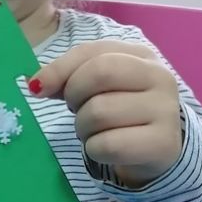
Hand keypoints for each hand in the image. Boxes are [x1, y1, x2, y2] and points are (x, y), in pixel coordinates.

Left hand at [29, 41, 181, 187]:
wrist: (160, 150)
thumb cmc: (122, 112)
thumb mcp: (99, 86)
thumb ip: (70, 76)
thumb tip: (36, 84)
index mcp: (142, 56)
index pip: (92, 51)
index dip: (60, 69)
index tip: (39, 88)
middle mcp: (160, 77)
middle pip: (99, 74)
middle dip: (75, 96)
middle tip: (76, 110)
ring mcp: (165, 110)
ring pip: (99, 112)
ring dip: (83, 128)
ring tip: (93, 131)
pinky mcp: (162, 143)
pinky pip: (109, 144)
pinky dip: (94, 150)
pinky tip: (104, 149)